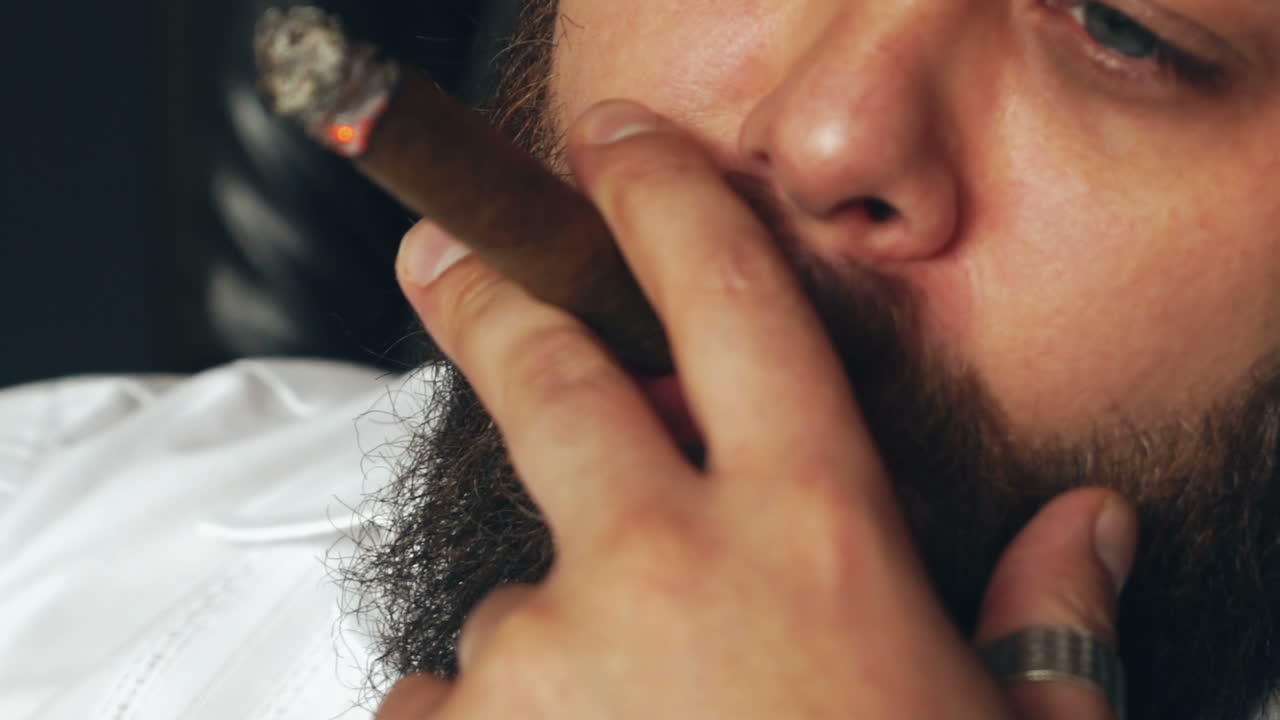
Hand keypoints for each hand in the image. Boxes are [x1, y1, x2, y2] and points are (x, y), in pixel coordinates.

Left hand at [384, 99, 1137, 719]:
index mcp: (811, 539)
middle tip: (448, 266)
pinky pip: (457, 709)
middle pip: (545, 371)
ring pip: (510, 592)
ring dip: (550, 635)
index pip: (734, 303)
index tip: (619, 149)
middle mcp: (661, 569)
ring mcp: (541, 658)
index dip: (672, 197)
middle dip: (491, 300)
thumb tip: (1085, 534)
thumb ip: (1045, 625)